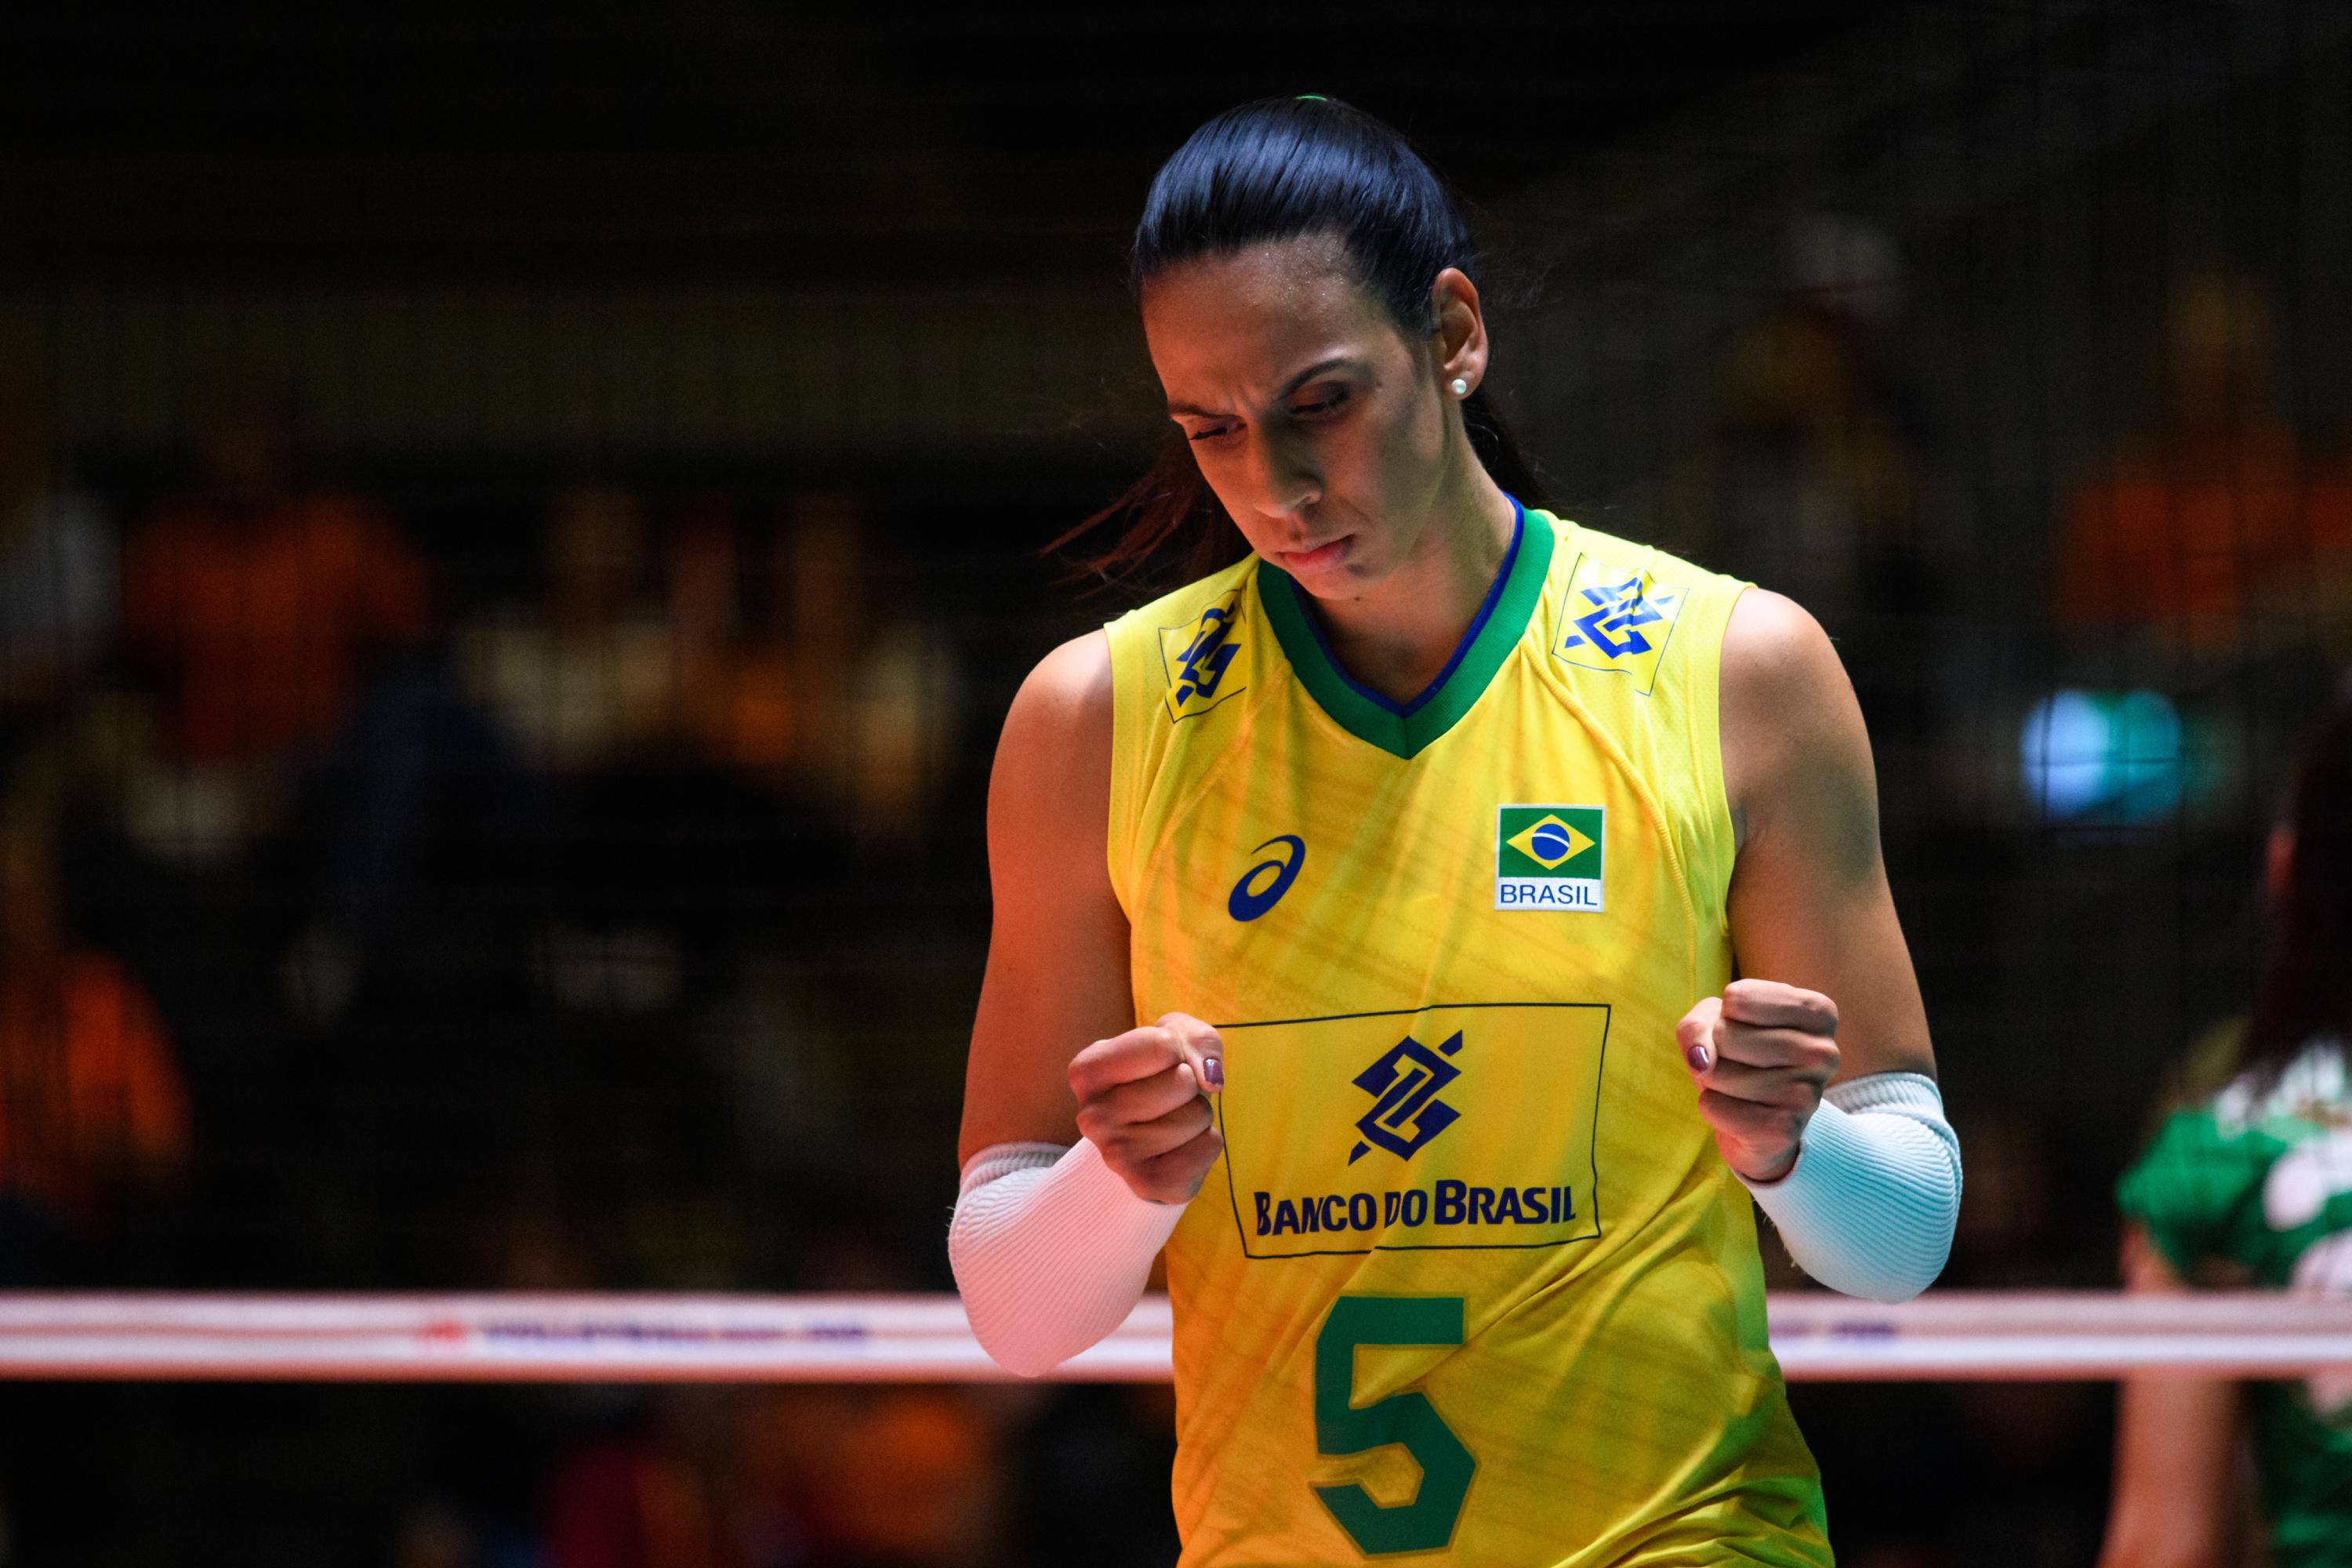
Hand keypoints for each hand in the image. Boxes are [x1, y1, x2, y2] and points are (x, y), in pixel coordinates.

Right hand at [1067, 1012, 1225, 1203]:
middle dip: (1190, 1084)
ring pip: (1199, 1113)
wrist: (1146, 1147)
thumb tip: (1211, 1079)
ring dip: (1198, 1114)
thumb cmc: (1159, 1080)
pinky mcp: (1148, 1183)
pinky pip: (1209, 1145)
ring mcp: (1116, 1155)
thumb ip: (1197, 1038)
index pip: (1162, 1046)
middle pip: (1184, 1079)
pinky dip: (1206, 1142)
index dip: (1178, 1050)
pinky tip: (1179, 1148)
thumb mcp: (1175, 1039)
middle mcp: (1092, 1116)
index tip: (1162, 1066)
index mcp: (1087, 1072)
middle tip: (1167, 1099)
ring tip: (1171, 1122)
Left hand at [1676, 979, 1839, 1183]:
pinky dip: (1711, 1107)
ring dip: (1713, 1081)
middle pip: (1725, 1035)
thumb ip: (1697, 1025)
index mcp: (1819, 1013)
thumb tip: (1701, 1060)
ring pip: (1717, 1072)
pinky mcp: (1785, 1130)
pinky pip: (1713, 1106)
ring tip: (1740, 1089)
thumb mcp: (1714, 1022)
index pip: (1737, 998)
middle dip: (1716, 1050)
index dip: (1724, 1015)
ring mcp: (1808, 1094)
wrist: (1759, 1124)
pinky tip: (1738, 1113)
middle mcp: (1824, 1052)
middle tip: (1740, 1065)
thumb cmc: (1739, 1057)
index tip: (1747, 1029)